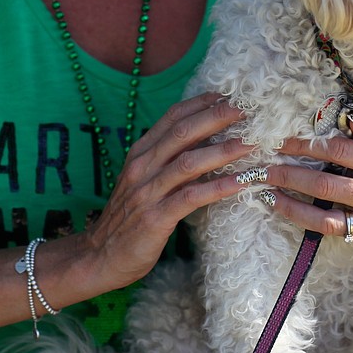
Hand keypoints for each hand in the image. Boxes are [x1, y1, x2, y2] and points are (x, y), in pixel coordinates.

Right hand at [80, 93, 250, 290]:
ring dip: (224, 150)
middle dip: (217, 118)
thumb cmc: (129, 219)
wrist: (100, 256)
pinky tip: (241, 182)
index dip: (202, 104)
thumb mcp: (145, 182)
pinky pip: (191, 197)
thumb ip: (169, 162)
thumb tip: (207, 144)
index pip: (172, 118)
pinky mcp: (155, 217)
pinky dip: (218, 187)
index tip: (230, 96)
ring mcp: (147, 191)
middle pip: (183, 132)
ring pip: (189, 162)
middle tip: (247, 109)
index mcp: (140, 153)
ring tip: (252, 142)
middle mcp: (142, 166)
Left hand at [256, 124, 352, 262]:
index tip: (283, 141)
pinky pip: (338, 232)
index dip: (307, 146)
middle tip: (265, 168)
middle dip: (290, 176)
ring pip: (326, 218)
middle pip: (326, 186)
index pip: (340, 153)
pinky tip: (291, 212)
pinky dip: (310, 222)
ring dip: (292, 206)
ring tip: (268, 196)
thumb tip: (350, 118)